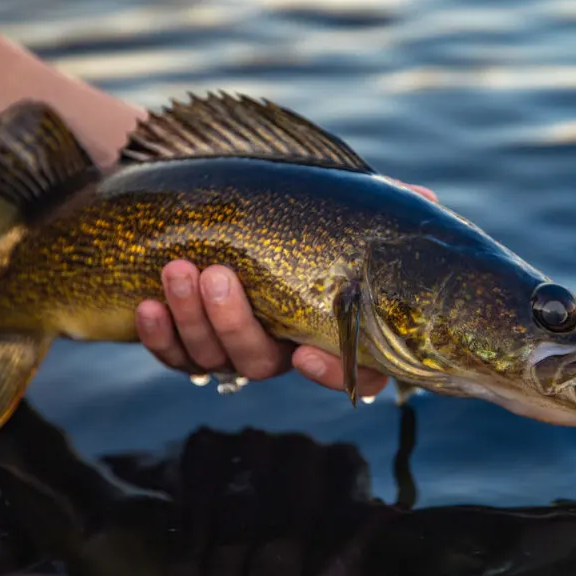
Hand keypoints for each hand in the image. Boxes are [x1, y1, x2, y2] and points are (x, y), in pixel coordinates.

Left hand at [135, 182, 438, 397]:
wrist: (205, 206)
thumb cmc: (283, 207)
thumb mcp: (330, 203)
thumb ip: (374, 207)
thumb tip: (427, 203)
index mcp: (322, 326)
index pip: (347, 371)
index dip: (330, 372)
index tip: (304, 350)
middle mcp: (278, 346)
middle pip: (260, 361)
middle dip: (234, 322)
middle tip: (218, 274)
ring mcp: (228, 347)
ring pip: (212, 358)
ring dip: (192, 318)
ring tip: (177, 269)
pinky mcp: (185, 343)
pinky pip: (172, 357)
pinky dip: (158, 336)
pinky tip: (148, 304)